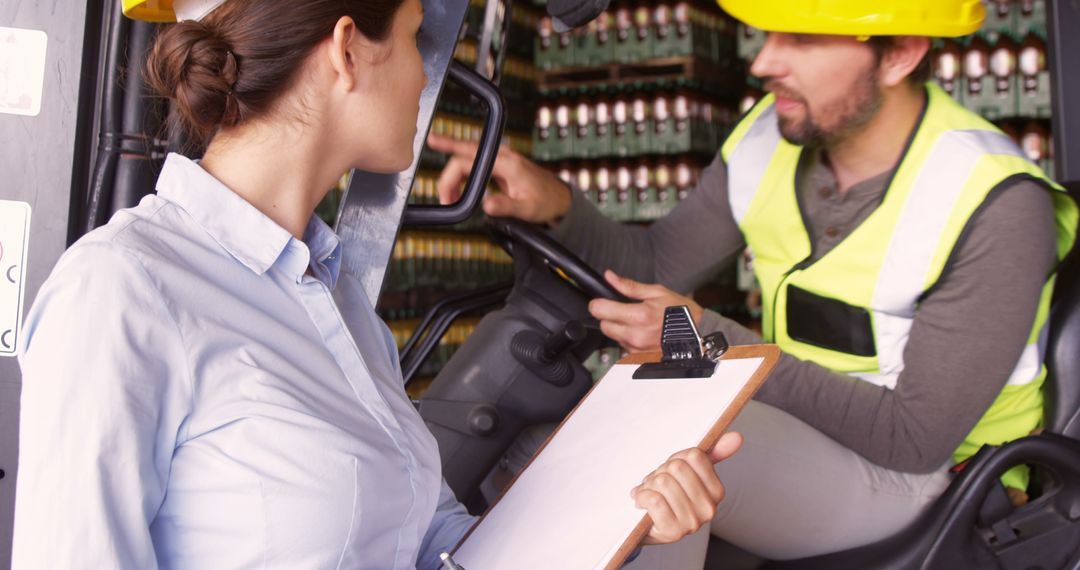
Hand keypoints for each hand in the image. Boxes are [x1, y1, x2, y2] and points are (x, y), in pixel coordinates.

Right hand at [427, 133, 571, 223]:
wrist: (560, 199)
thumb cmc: (547, 202)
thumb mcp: (528, 209)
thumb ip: (507, 206)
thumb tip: (486, 205)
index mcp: (508, 164)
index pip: (472, 155)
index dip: (451, 156)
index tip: (437, 156)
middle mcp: (504, 156)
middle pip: (465, 155)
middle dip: (449, 176)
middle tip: (445, 197)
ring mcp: (502, 159)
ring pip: (468, 158)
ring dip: (454, 175)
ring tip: (449, 196)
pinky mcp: (501, 165)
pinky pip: (475, 163)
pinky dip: (463, 174)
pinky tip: (457, 186)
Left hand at [588, 271, 704, 352]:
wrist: (700, 335)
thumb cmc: (682, 313)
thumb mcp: (657, 292)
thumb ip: (630, 286)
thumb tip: (610, 277)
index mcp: (638, 316)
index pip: (600, 311)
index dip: (598, 304)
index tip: (602, 301)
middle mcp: (634, 335)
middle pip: (604, 326)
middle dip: (609, 317)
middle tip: (624, 311)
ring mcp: (637, 348)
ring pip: (613, 337)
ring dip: (620, 329)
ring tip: (638, 322)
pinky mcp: (639, 357)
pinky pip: (624, 347)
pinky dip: (629, 339)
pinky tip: (642, 333)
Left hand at [633, 432, 742, 544]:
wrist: (649, 526)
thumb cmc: (670, 494)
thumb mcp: (690, 471)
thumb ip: (713, 453)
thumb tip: (737, 436)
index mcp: (717, 491)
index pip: (694, 456)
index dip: (676, 458)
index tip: (671, 471)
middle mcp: (709, 509)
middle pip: (677, 468)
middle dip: (660, 472)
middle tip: (657, 485)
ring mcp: (693, 522)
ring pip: (663, 482)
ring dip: (648, 485)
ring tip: (650, 494)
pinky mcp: (673, 531)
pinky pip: (654, 499)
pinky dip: (641, 496)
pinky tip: (642, 502)